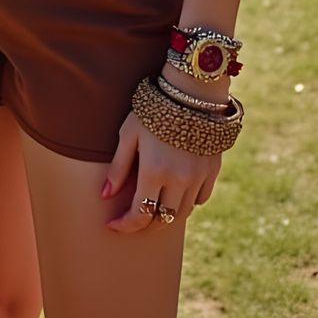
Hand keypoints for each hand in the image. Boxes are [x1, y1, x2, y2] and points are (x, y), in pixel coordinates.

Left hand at [103, 109, 221, 233]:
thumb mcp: (128, 134)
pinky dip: (188, 203)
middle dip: (146, 226)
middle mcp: (178, 180)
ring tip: (153, 207)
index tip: (113, 225)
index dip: (126, 225)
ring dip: (167, 216)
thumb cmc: (153, 109)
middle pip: (163, 219)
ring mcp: (198, 177)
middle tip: (133, 221)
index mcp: (154, 172)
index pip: (140, 214)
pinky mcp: (212, 170)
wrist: (191, 91)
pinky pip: (201, 198)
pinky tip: (176, 193)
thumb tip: (104, 195)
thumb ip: (118, 167)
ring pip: (183, 213)